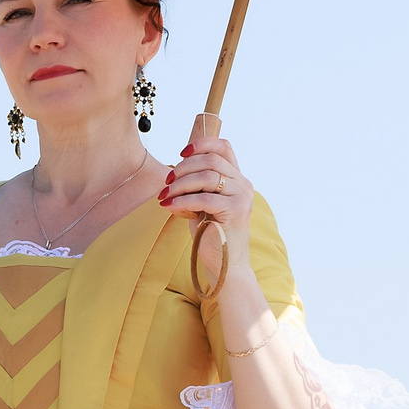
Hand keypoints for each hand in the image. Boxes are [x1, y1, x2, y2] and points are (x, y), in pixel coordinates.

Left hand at [157, 131, 253, 247]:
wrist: (225, 264)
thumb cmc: (210, 233)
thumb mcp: (201, 203)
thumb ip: (195, 185)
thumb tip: (172, 171)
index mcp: (237, 179)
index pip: (224, 147)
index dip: (202, 144)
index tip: (181, 153)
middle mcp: (243, 184)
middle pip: (211, 160)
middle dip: (183, 168)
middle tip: (166, 181)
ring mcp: (242, 197)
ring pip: (207, 176)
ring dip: (180, 184)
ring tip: (165, 195)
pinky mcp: (235, 211)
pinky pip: (204, 198)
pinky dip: (183, 200)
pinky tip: (169, 205)